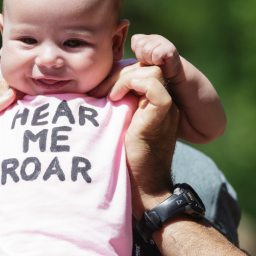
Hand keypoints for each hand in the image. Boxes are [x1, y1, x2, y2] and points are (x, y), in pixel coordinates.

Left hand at [90, 62, 179, 218]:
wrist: (144, 189)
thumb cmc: (125, 161)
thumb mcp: (119, 126)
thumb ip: (116, 108)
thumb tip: (90, 91)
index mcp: (155, 102)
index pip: (141, 69)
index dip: (118, 72)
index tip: (97, 88)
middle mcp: (164, 102)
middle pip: (145, 66)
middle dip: (117, 73)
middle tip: (96, 91)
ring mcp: (166, 109)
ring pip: (151, 71)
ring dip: (123, 78)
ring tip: (105, 95)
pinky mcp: (160, 118)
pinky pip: (155, 88)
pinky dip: (133, 85)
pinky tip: (115, 99)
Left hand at [131, 34, 181, 81]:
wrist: (171, 73)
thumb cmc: (153, 67)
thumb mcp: (142, 59)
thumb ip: (135, 53)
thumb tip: (119, 54)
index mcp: (147, 38)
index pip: (135, 39)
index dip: (137, 52)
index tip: (144, 59)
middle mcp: (154, 37)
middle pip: (140, 45)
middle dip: (143, 57)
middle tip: (150, 62)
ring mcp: (163, 41)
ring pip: (147, 49)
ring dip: (150, 60)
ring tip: (155, 62)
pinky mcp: (170, 48)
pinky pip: (156, 54)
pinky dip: (157, 61)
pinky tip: (160, 62)